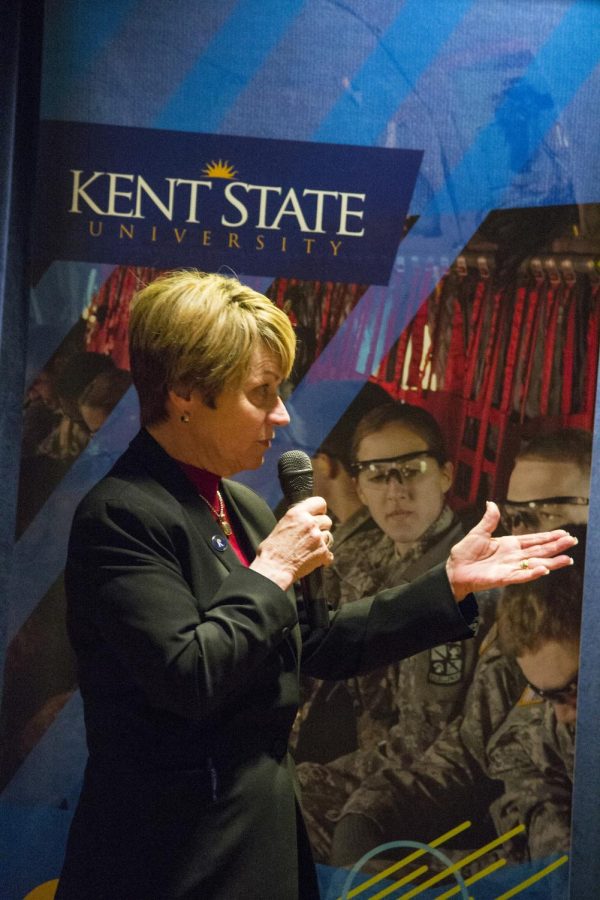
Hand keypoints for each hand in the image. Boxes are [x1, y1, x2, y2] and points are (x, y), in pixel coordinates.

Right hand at [250, 497, 333, 590]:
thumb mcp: (280, 526)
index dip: (320, 509)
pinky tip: (312, 559)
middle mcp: (309, 523)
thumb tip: (302, 520)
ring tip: (308, 549)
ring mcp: (318, 538)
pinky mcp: (323, 552)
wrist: (273, 569)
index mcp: (297, 514)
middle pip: (327, 520)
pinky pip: (329, 553)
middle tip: (311, 536)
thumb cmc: (271, 551)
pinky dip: (323, 557)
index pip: (319, 502)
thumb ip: (295, 521)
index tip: (318, 514)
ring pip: (329, 536)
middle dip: (321, 528)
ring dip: (321, 542)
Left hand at [446, 501, 577, 600]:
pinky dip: (532, 573)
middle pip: (539, 551)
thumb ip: (489, 520)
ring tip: (567, 559)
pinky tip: (544, 569)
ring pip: (535, 564)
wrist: (455, 570)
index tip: (564, 533)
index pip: (533, 540)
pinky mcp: (503, 578)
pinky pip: (521, 576)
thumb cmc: (465, 553)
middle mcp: (514, 556)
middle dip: (556, 546)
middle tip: (573, 542)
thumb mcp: (478, 533)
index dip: (549, 537)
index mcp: (509, 544)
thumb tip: (492, 503)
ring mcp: (510, 568)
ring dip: (551, 562)